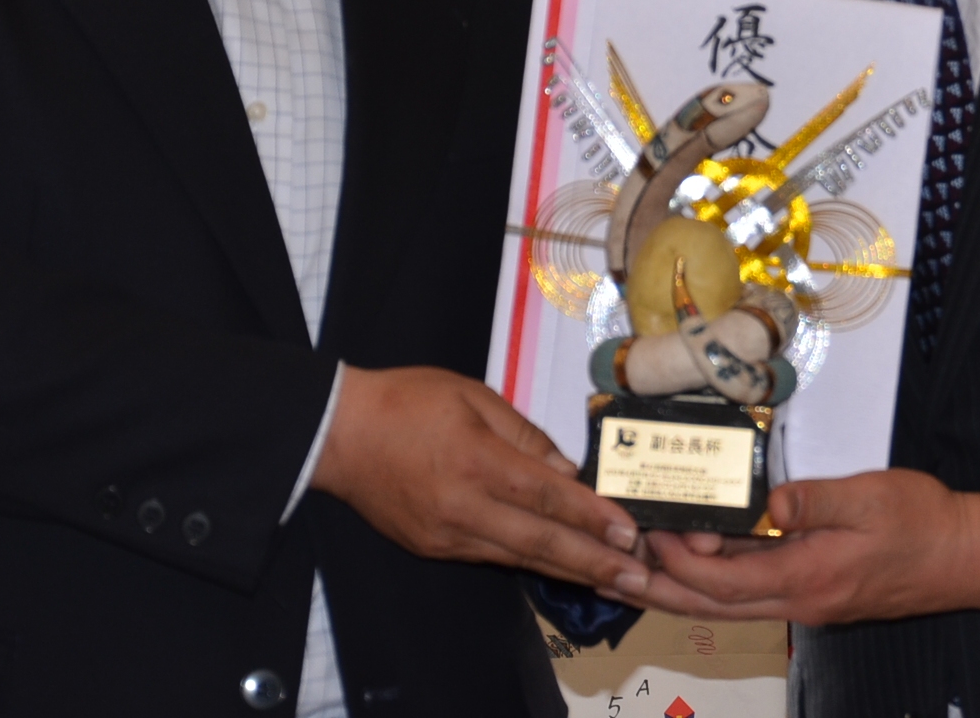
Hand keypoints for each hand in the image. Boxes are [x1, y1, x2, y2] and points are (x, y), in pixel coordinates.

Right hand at [309, 365, 648, 594]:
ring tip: (616, 583)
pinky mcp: (434, 547)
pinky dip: (533, 564)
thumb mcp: (472, 396)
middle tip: (640, 580)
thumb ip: (526, 436)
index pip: (547, 497)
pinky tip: (565, 569)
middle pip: (540, 542)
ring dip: (572, 572)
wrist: (338, 434)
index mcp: (475, 461)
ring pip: (520, 558)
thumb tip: (568, 472)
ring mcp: (447, 535)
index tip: (629, 534)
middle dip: (596, 563)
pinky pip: (494, 557)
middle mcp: (462, 507)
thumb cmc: (405, 402)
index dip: (592, 518)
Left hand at [633, 469, 979, 623]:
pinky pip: (752, 594)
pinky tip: (698, 566)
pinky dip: (715, 584)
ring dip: (681, 592)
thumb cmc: (925, 524)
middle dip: (659, 592)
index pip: (722, 580)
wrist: (968, 558)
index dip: (679, 561)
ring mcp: (808, 602)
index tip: (648, 536)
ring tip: (638, 576)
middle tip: (613, 575)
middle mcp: (800, 601)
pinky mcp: (817, 593)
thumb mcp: (871, 497)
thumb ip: (815, 500)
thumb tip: (768, 503)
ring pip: (729, 605)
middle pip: (712, 606)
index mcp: (807, 578)